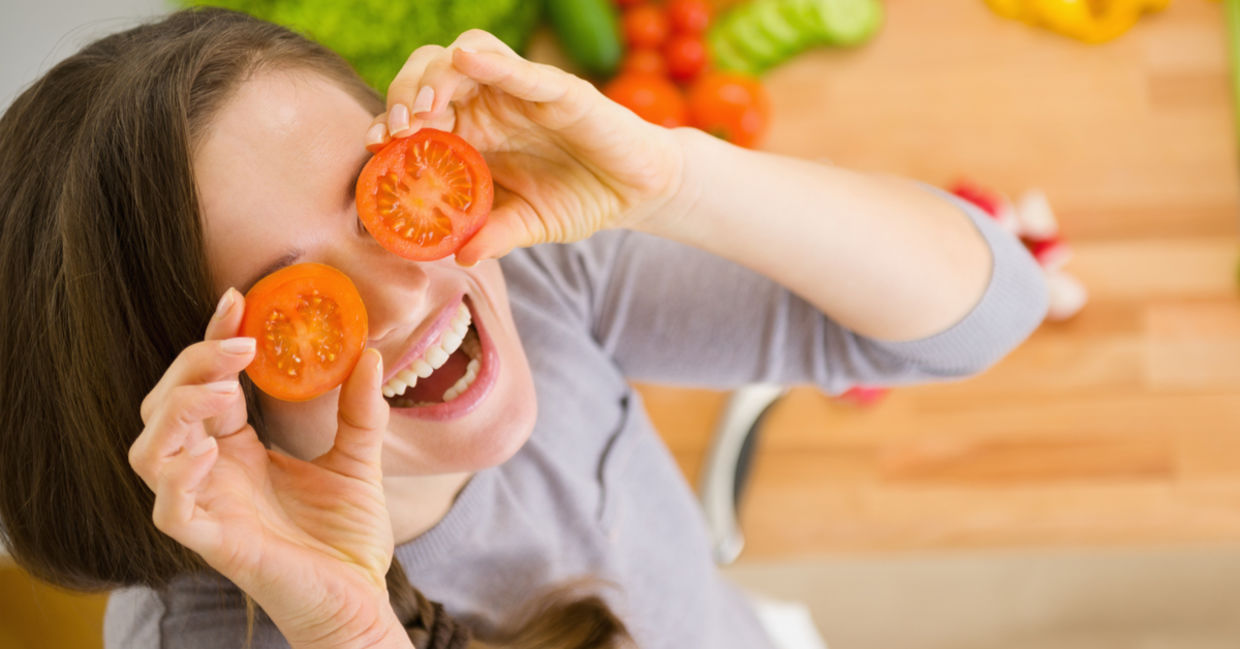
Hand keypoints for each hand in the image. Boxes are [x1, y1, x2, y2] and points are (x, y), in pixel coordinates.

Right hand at [129, 289, 406, 648]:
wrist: (360, 599)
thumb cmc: (346, 538)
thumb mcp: (358, 460)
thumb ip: (359, 410)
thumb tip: (370, 352)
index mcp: (237, 450)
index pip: (207, 384)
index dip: (212, 340)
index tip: (238, 300)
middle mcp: (211, 473)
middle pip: (165, 406)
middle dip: (192, 365)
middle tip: (239, 343)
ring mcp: (206, 507)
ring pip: (149, 451)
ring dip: (177, 410)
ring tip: (224, 388)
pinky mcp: (213, 543)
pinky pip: (169, 508)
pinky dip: (177, 474)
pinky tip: (209, 449)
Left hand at [364, 30, 686, 265]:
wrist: (634, 195)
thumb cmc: (577, 201)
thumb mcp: (527, 226)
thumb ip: (493, 236)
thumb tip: (459, 258)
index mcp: (472, 132)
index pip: (419, 113)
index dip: (391, 123)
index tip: (374, 146)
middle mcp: (489, 103)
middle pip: (431, 75)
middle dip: (405, 94)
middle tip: (396, 129)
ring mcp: (520, 91)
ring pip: (465, 57)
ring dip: (436, 76)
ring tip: (424, 107)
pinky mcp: (557, 90)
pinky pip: (520, 69)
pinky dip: (493, 62)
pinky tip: (469, 62)